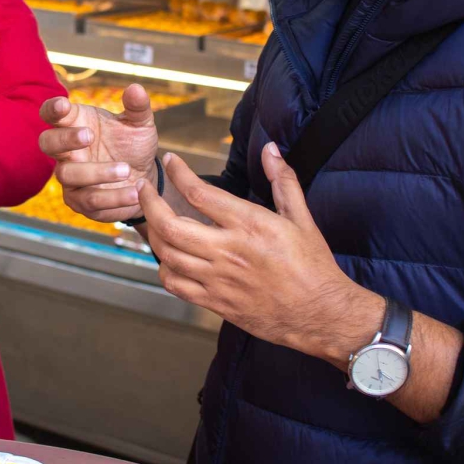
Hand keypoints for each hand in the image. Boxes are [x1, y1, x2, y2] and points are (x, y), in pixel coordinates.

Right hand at [39, 83, 159, 222]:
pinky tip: (135, 191)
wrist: (144, 177)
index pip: (51, 113)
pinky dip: (113, 197)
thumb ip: (137, 107)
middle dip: (65, 139)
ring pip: (67, 174)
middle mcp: (66, 151)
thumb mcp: (140, 124)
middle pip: (47, 143)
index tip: (63, 105)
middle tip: (89, 135)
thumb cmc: (133, 145)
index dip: (52, 109)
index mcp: (74, 124)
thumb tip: (136, 88)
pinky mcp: (80, 201)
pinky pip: (89, 201)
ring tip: (127, 169)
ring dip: (97, 172)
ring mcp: (70, 178)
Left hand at [138, 148, 382, 364]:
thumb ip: (283, 181)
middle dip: (149, 203)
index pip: (200, 193)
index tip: (171, 162)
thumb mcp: (301, 218)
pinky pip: (176, 286)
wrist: (320, 314)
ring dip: (153, 235)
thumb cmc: (313, 266)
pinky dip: (164, 270)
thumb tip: (271, 149)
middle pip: (171, 225)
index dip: (179, 173)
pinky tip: (167, 259)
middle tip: (143, 189)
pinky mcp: (216, 302)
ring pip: (168, 255)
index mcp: (250, 226)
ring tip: (151, 221)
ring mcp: (219, 279)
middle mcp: (229, 252)